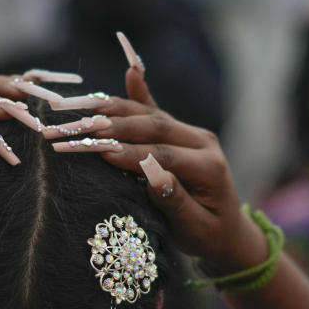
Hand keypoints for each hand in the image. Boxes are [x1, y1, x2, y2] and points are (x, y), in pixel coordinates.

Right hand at [53, 67, 267, 275]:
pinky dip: (139, 94)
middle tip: (81, 128)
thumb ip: (175, 203)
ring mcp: (192, 133)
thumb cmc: (208, 236)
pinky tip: (130, 72)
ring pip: (151, 116)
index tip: (101, 152)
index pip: (164, 155)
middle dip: (114, 128)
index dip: (132, 153)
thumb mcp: (195, 229)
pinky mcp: (181, 132)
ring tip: (84, 109)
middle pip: (154, 128)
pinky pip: (156, 111)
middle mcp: (202, 142)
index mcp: (209, 167)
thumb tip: (153, 178)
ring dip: (115, 112)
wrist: (228, 230)